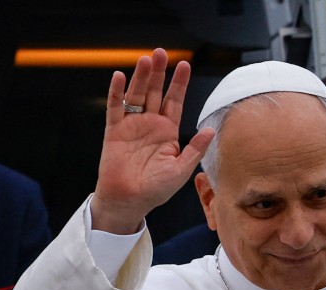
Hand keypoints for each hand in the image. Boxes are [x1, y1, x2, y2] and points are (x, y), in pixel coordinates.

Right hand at [90, 48, 215, 233]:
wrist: (130, 200)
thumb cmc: (157, 189)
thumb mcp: (181, 169)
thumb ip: (195, 148)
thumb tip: (212, 131)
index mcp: (167, 132)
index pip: (175, 102)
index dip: (179, 84)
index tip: (185, 65)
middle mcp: (150, 124)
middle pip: (155, 93)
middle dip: (159, 73)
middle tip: (162, 53)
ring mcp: (131, 126)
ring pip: (137, 95)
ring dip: (141, 78)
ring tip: (146, 60)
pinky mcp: (114, 131)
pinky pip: (115, 108)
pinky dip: (116, 93)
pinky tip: (119, 77)